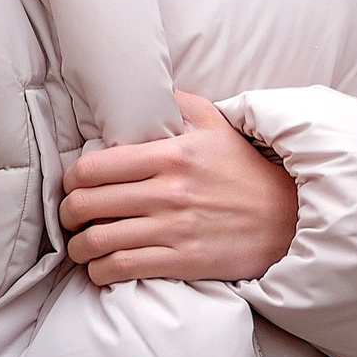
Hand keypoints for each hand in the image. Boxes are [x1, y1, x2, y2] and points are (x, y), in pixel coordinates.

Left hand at [58, 92, 297, 283]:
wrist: (288, 218)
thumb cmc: (246, 170)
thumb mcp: (216, 124)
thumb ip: (179, 102)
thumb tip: (147, 85)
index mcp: (169, 155)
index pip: (95, 166)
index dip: (71, 180)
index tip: (71, 186)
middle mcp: (166, 191)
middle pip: (88, 204)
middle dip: (67, 214)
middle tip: (68, 218)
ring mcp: (173, 229)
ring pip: (100, 240)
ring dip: (79, 247)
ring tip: (78, 247)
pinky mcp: (183, 261)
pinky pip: (125, 268)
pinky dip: (101, 271)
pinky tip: (100, 269)